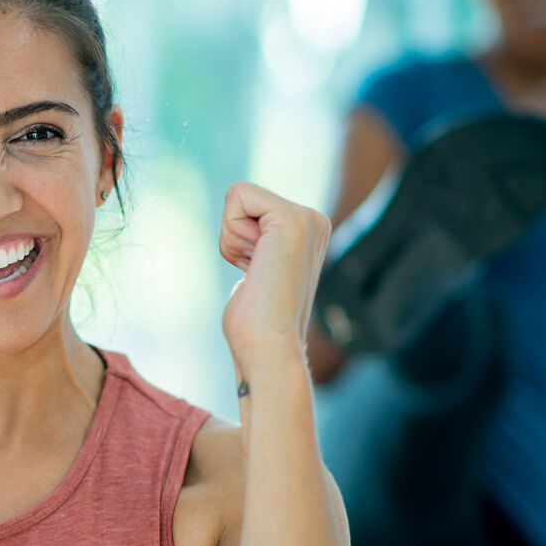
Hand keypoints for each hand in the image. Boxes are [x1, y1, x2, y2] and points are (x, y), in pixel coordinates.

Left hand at [219, 182, 331, 367]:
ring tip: (258, 274)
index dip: (235, 240)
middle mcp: (314, 219)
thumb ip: (259, 249)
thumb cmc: (255, 324)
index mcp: (308, 230)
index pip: (245, 203)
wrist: (269, 349)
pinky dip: (232, 235)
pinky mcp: (292, 219)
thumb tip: (255, 257)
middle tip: (256, 275)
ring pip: (237, 197)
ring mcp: (307, 218)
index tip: (256, 272)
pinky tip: (255, 267)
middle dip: (233, 238)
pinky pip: (238, 195)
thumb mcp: (258, 271)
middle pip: (240, 197)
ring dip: (232, 241)